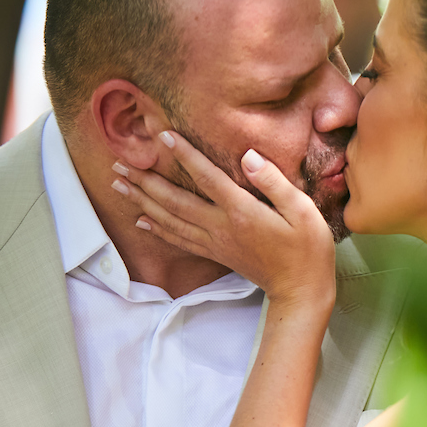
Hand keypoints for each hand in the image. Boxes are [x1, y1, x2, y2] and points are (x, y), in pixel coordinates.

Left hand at [112, 131, 335, 311]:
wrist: (301, 290)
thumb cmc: (307, 249)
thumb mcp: (303, 211)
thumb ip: (274, 182)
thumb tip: (248, 156)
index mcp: (242, 212)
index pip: (207, 177)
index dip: (185, 155)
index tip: (163, 136)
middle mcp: (221, 227)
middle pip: (175, 200)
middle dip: (145, 181)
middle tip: (119, 165)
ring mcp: (216, 242)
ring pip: (171, 219)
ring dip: (142, 201)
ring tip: (119, 185)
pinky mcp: (216, 254)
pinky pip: (179, 239)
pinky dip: (158, 228)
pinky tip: (141, 219)